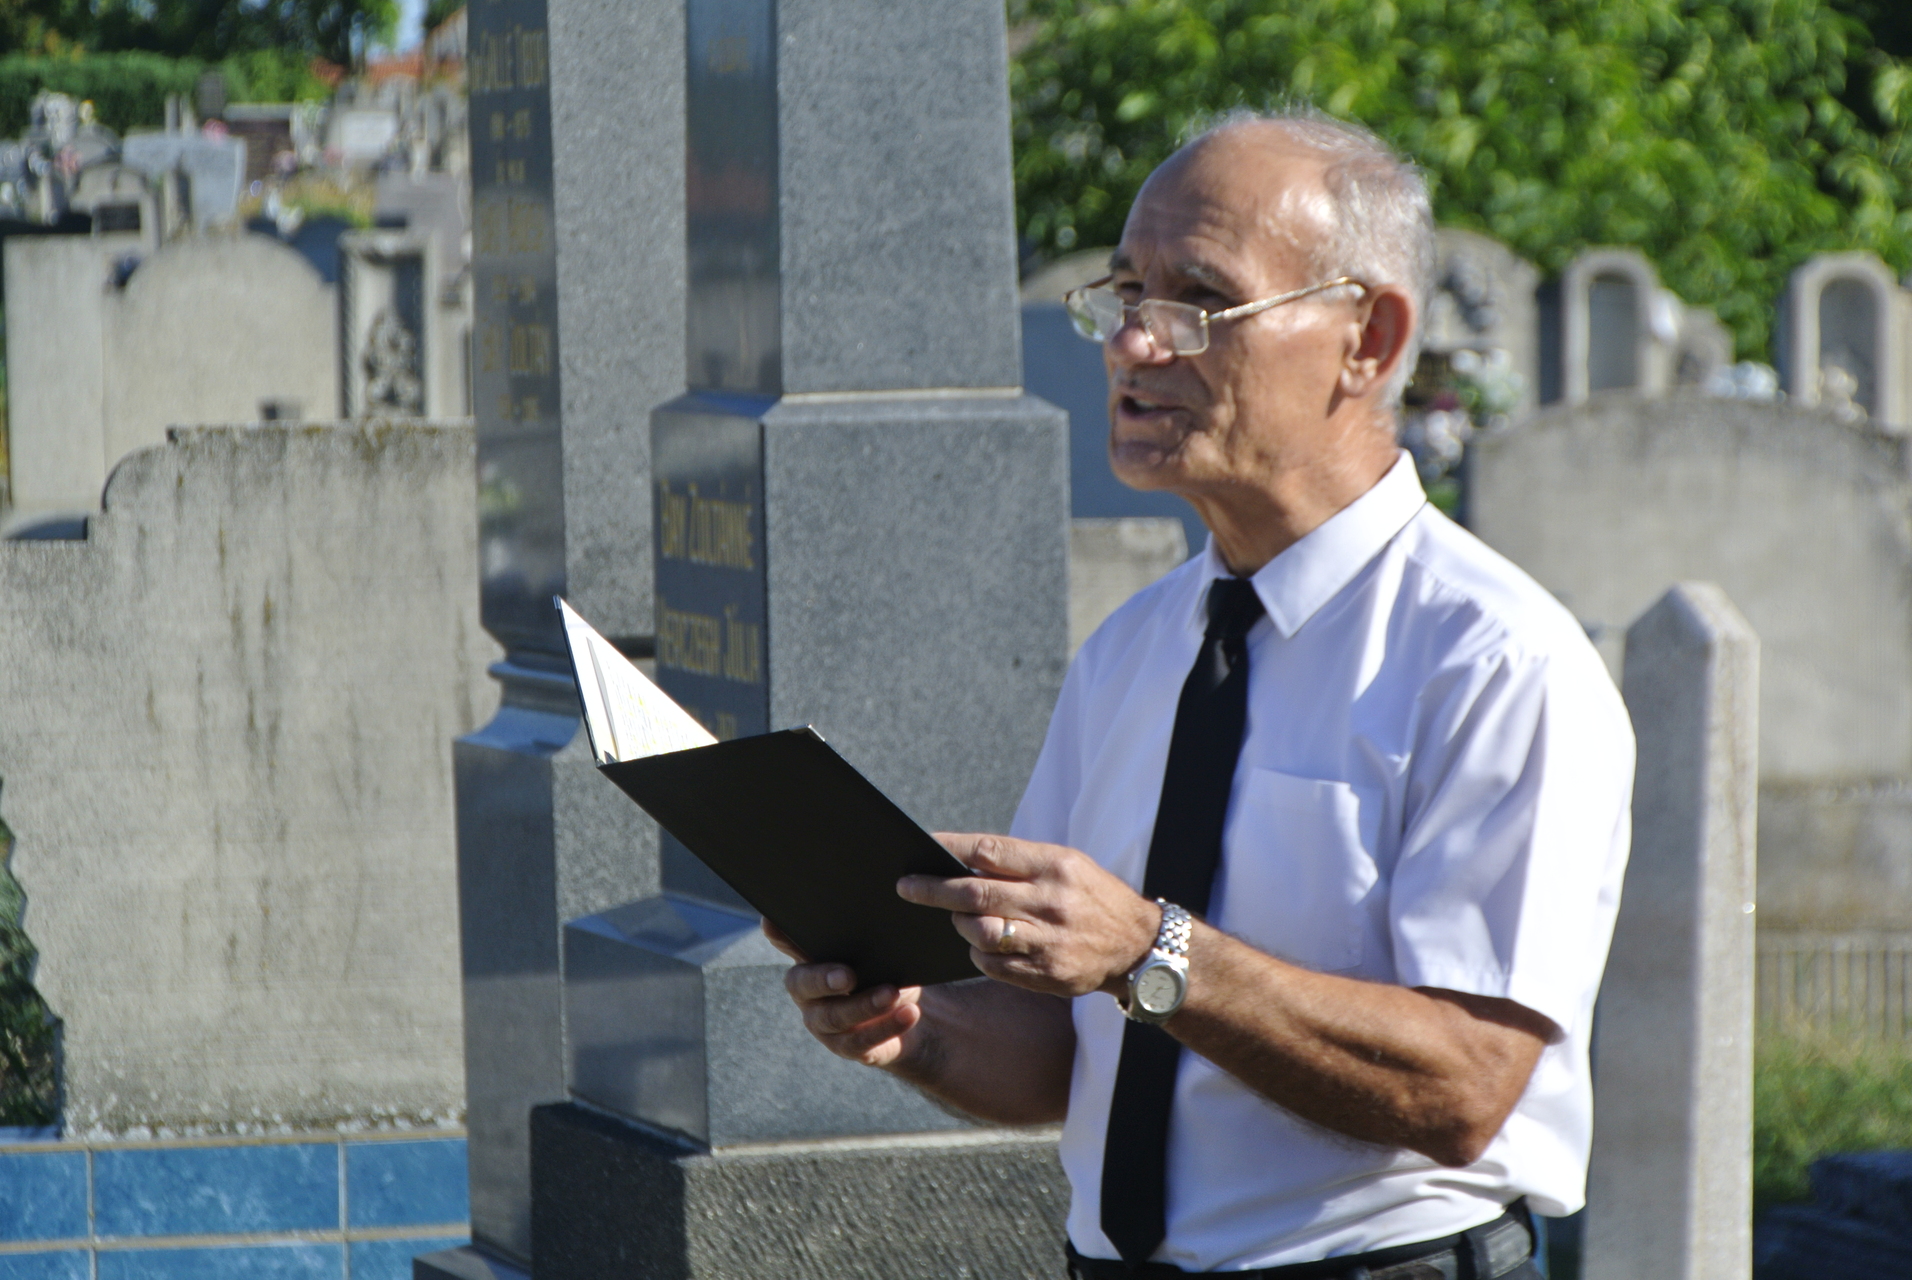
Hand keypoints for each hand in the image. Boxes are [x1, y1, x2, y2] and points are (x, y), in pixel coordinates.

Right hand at [763, 918, 926, 1068]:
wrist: (910, 1012)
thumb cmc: (887, 969)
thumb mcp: (881, 949)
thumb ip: (867, 934)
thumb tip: (876, 911)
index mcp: (810, 957)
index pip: (787, 941)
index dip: (778, 933)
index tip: (771, 922)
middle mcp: (807, 991)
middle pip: (802, 984)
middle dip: (823, 978)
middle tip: (848, 975)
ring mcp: (822, 1022)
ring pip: (834, 1017)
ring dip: (865, 1005)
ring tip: (893, 994)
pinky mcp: (846, 1046)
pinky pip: (860, 1041)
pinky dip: (886, 1026)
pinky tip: (908, 1013)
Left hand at [899, 833, 1159, 997]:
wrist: (1138, 947)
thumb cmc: (1091, 896)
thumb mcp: (1068, 864)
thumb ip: (1020, 863)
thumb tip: (960, 859)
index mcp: (1056, 866)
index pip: (990, 851)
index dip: (950, 848)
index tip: (922, 846)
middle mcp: (1051, 902)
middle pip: (976, 895)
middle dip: (933, 890)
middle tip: (905, 887)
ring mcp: (1049, 942)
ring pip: (980, 933)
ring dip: (960, 926)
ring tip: (956, 919)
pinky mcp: (1047, 975)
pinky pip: (994, 965)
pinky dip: (979, 954)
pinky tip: (981, 945)